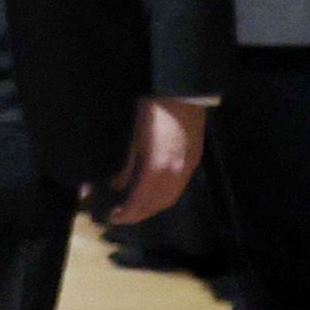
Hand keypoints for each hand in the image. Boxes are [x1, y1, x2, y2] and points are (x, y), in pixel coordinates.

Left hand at [103, 95, 212, 231]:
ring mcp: (188, 167)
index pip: (140, 201)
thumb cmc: (152, 110)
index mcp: (156, 168)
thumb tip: (117, 186)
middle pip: (157, 205)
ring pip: (171, 198)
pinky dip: (166, 196)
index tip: (113, 217)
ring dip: (153, 207)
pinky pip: (179, 187)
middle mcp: (175, 173)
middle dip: (139, 214)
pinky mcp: (195, 160)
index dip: (127, 213)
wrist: (182, 92)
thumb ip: (127, 167)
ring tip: (137, 208)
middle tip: (123, 216)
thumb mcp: (134, 139)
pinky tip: (155, 193)